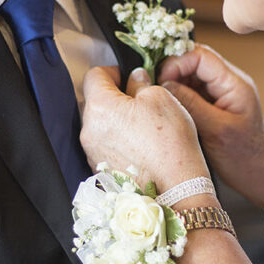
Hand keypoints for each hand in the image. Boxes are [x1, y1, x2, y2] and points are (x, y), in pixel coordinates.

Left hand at [80, 66, 209, 193]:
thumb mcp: (161, 98)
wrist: (174, 192)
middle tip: (141, 101)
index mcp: (100, 107)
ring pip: (100, 125)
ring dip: (117, 120)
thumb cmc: (170, 144)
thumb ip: (141, 83)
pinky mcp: (100, 169)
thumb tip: (135, 78)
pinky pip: (105, 145)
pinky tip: (140, 147)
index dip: (113, 71)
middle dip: (115, 97)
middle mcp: (89, 130)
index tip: (128, 76)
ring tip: (144, 127)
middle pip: (95, 102)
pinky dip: (119, 141)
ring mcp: (92, 152)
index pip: (94, 76)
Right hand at [158, 45, 263, 207]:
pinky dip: (177, 96)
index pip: (201, 56)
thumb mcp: (215, 130)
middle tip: (155, 90)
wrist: (257, 175)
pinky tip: (168, 108)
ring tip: (159, 100)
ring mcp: (219, 93)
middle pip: (193, 62)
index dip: (177, 63)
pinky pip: (190, 91)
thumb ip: (190, 104)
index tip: (161, 81)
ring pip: (189, 76)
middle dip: (171, 72)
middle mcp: (227, 83)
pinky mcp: (212, 105)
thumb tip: (164, 84)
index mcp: (234, 84)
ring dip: (172, 84)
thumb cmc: (242, 156)